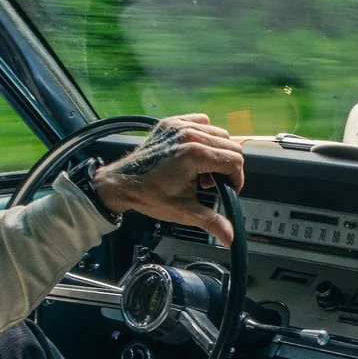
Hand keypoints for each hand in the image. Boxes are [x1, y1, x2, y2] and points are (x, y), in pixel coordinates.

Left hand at [90, 114, 246, 242]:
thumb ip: (211, 221)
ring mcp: (180, 126)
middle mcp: (189, 135)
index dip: (236, 179)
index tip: (228, 189)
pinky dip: (204, 134)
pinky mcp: (172, 123)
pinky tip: (195, 151)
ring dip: (217, 152)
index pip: (235, 161)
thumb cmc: (149, 195)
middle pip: (231, 146)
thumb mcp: (183, 211)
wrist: (122, 183)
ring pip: (219, 133)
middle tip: (211, 183)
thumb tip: (230, 237)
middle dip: (228, 167)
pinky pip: (200, 121)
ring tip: (202, 170)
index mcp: (195, 154)